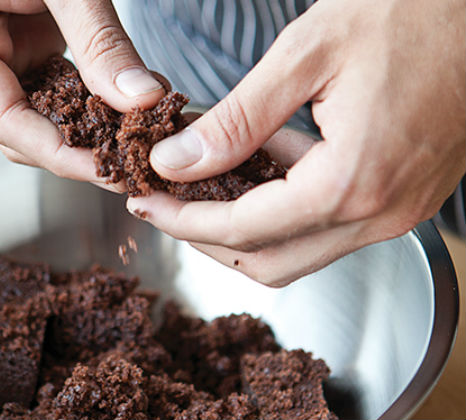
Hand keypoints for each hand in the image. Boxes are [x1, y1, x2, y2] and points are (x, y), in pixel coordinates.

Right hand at [0, 0, 164, 190]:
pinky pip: (40, 96)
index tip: (110, 173)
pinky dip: (78, 110)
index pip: (4, 121)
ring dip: (80, 136)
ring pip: (30, 121)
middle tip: (130, 165)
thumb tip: (144, 101)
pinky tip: (115, 115)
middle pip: (16, 132)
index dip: (59, 154)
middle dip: (74, 152)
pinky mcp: (8, 51)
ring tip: (130, 145)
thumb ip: (102, 43)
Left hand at [127, 0, 465, 285]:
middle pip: (268, 260)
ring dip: (244, 228)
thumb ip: (236, 120)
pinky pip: (328, 228)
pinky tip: (261, 169)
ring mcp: (397, 212)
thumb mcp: (305, 56)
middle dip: (206, 237)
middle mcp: (378, 214)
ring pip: (298, 252)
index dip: (184, 220)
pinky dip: (283, 212)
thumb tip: (177, 163)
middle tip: (167, 204)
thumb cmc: (410, 13)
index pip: (242, 229)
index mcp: (350, 183)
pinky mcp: (404, 198)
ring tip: (205, 183)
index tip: (147, 203)